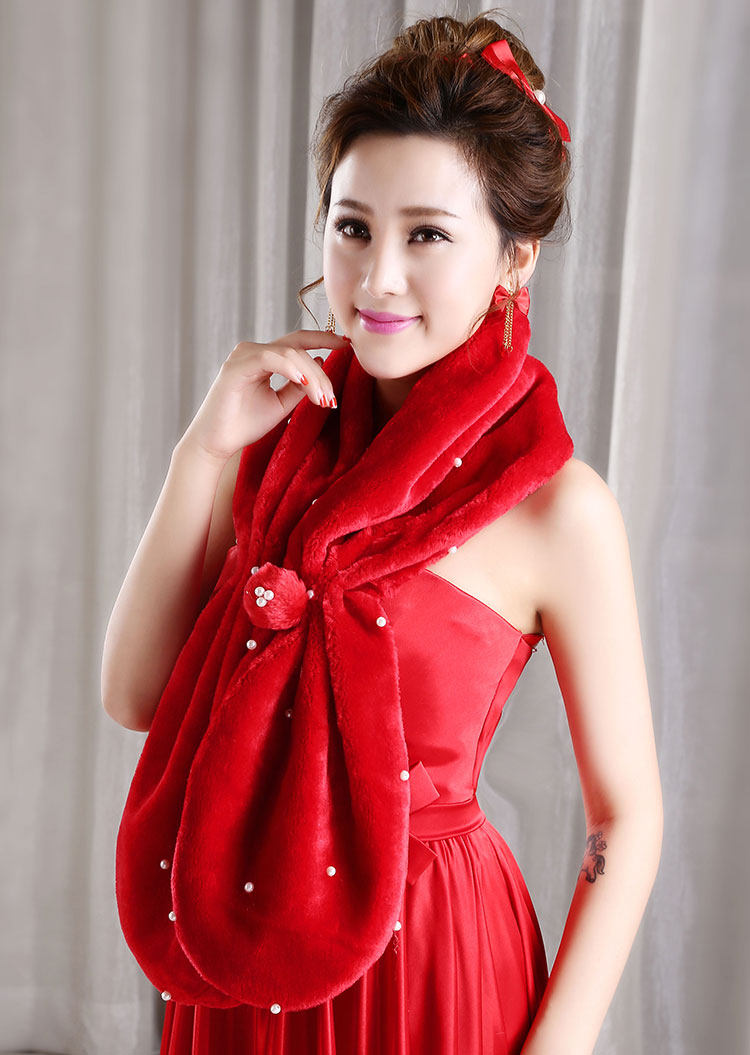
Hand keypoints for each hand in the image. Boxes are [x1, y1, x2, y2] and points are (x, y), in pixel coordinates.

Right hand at [179, 329, 350, 462]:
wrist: (217, 443)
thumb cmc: (244, 425)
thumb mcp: (281, 404)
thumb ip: (299, 386)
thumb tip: (322, 363)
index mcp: (263, 357)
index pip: (298, 343)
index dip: (324, 340)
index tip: (348, 346)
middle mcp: (252, 351)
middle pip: (298, 348)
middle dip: (321, 372)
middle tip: (332, 399)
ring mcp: (244, 355)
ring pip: (289, 353)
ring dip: (311, 376)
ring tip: (322, 399)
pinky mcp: (237, 366)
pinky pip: (271, 358)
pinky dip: (291, 368)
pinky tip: (305, 383)